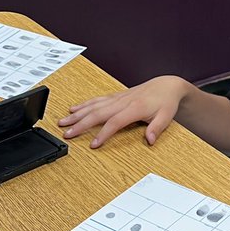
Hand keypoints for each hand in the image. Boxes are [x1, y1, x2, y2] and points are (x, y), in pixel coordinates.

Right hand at [57, 76, 189, 148]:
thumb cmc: (165, 102)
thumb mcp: (166, 117)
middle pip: (97, 113)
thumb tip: (150, 140)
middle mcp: (122, 102)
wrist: (166, 85)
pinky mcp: (115, 96)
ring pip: (93, 105)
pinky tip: (73, 109)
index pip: (115, 122)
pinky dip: (83, 105)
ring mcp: (117, 98)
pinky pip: (96, 100)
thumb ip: (157, 128)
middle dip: (80, 124)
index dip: (103, 133)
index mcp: (134, 108)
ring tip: (63, 122)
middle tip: (67, 133)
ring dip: (77, 114)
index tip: (93, 144)